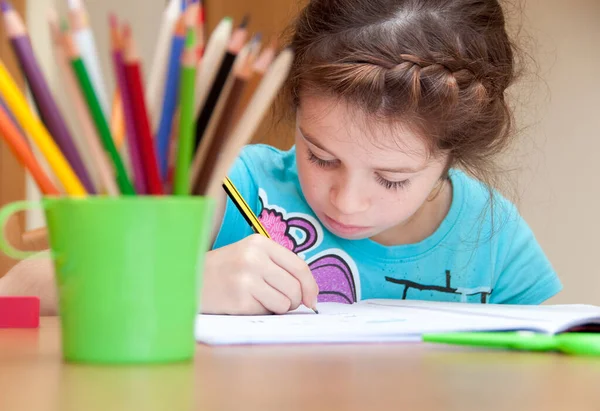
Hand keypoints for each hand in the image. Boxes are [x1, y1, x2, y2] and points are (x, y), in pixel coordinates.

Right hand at [200, 234, 318, 314]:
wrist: (188, 280)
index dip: (311, 286)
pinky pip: (267, 312)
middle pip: (295, 287)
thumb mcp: (250, 255)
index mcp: (260, 243)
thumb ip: (278, 266)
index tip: (312, 299)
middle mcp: (254, 258)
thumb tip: (309, 293)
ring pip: (285, 303)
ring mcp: (246, 278)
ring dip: (278, 307)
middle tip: (280, 301)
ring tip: (260, 300)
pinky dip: (262, 312)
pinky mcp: (239, 299)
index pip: (299, 266)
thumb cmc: (224, 270)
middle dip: (293, 300)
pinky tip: (246, 303)